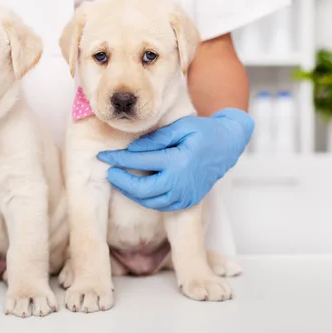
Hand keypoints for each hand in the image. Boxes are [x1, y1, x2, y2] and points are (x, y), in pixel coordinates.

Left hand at [97, 108, 253, 210]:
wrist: (226, 146)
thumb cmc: (202, 132)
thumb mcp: (180, 127)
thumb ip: (156, 139)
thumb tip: (132, 150)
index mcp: (178, 161)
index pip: (140, 162)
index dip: (119, 159)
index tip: (104, 155)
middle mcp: (180, 182)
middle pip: (142, 189)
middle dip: (121, 181)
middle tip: (109, 171)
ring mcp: (184, 195)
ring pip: (150, 201)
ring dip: (131, 192)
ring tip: (119, 179)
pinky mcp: (187, 201)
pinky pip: (160, 205)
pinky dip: (145, 199)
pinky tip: (136, 189)